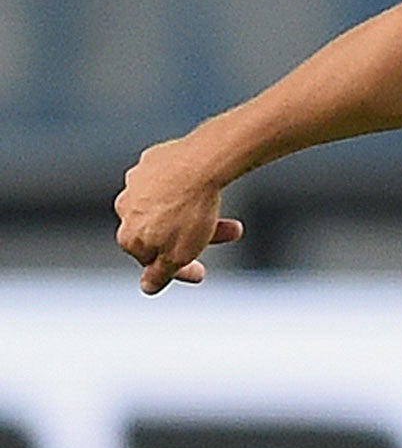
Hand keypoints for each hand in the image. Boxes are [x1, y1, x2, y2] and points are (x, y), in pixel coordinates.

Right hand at [115, 139, 244, 293]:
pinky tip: (206, 190)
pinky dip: (189, 191)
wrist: (200, 163)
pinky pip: (173, 182)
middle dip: (197, 240)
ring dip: (199, 216)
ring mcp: (138, 182)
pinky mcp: (153, 161)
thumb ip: (159, 274)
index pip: (151, 261)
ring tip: (226, 218)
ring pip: (170, 207)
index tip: (201, 272)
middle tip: (229, 235)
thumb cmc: (188, 211)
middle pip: (164, 232)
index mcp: (127, 236)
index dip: (179, 270)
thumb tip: (147, 287)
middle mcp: (125, 208)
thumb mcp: (177, 255)